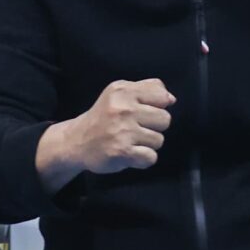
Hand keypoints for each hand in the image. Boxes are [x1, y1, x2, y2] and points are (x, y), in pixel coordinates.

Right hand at [55, 78, 176, 176]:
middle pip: (165, 119)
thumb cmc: (104, 116)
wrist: (77, 141)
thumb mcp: (120, 93)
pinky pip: (151, 157)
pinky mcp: (122, 152)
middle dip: (154, 126)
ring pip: (159, 140)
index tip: (144, 111)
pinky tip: (131, 154)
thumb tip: (171, 98)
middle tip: (137, 128)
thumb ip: (146, 89)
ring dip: (148, 144)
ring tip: (131, 141)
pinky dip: (143, 159)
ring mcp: (123, 131)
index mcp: (124, 91)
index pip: (162, 96)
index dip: (158, 106)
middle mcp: (123, 109)